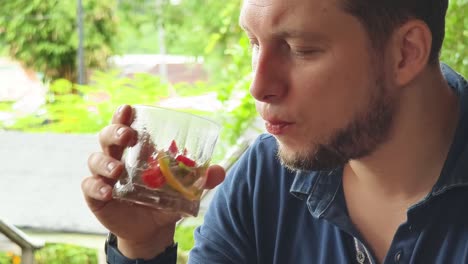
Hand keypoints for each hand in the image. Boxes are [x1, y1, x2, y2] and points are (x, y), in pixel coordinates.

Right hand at [81, 105, 224, 258]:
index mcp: (136, 151)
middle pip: (107, 138)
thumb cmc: (165, 200)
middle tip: (127, 136)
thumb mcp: (183, 190)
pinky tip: (108, 192)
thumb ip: (201, 180)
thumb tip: (220, 171)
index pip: (125, 126)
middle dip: (114, 132)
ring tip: (118, 171)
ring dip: (105, 162)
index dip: (123, 116)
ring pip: (95, 160)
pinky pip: (90, 187)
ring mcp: (105, 177)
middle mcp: (117, 159)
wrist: (153, 228)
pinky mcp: (97, 197)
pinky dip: (96, 188)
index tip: (128, 108)